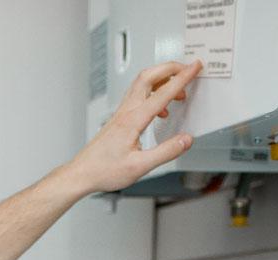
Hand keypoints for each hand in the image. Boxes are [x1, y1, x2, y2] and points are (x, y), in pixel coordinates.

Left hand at [66, 60, 202, 196]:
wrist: (81, 174)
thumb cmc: (103, 171)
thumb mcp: (139, 167)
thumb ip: (165, 152)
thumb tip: (186, 140)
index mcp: (133, 121)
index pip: (163, 93)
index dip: (183, 78)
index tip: (196, 66)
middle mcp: (126, 112)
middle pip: (149, 76)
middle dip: (171, 68)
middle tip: (187, 69)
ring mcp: (120, 114)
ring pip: (141, 84)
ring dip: (162, 80)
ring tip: (178, 91)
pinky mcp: (118, 119)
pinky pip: (137, 96)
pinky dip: (152, 94)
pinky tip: (159, 110)